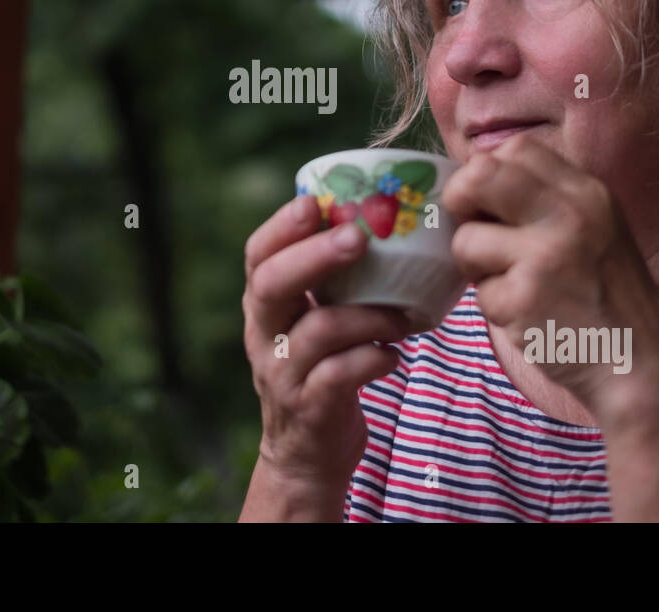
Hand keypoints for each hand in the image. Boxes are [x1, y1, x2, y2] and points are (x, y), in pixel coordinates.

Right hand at [241, 194, 416, 490]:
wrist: (306, 456)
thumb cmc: (322, 369)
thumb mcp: (312, 322)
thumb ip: (330, 283)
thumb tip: (385, 219)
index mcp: (264, 305)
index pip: (257, 255)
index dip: (281, 226)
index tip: (313, 201)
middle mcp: (263, 335)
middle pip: (271, 285)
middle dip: (314, 255)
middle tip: (357, 237)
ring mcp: (282, 374)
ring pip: (317, 330)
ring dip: (367, 315)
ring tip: (400, 315)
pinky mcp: (310, 408)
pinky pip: (341, 375)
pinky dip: (375, 358)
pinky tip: (392, 356)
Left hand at [440, 132, 658, 418]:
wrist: (642, 364)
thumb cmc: (608, 297)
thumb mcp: (597, 228)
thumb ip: (546, 200)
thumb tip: (472, 181)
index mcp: (586, 192)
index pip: (515, 149)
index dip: (488, 172)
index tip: (489, 202)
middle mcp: (569, 214)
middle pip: (479, 175)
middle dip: (459, 201)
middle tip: (471, 231)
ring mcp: (546, 256)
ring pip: (466, 240)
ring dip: (476, 268)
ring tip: (511, 284)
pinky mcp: (525, 298)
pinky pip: (480, 293)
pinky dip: (496, 309)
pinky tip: (529, 318)